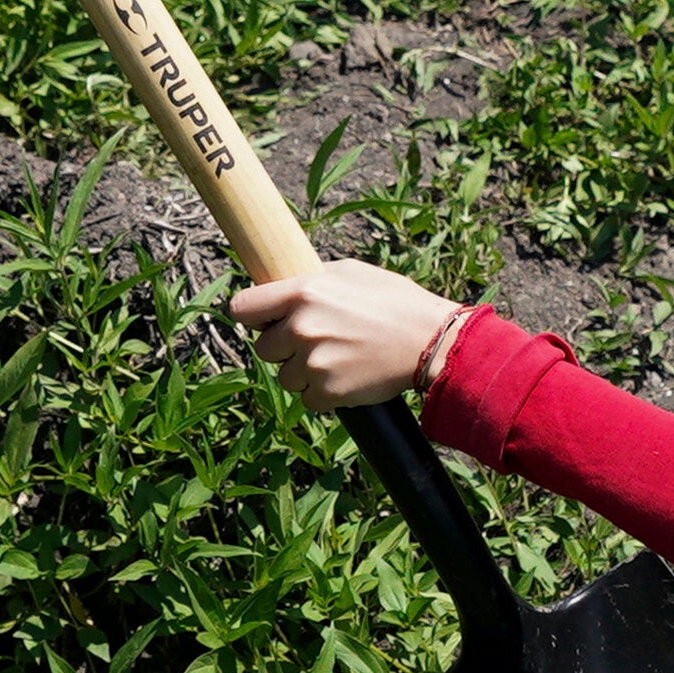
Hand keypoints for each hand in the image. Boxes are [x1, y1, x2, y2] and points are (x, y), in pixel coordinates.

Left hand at [230, 261, 467, 409]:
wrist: (432, 342)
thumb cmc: (395, 302)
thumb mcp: (351, 272)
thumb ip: (311, 279)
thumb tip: (281, 284)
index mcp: (302, 292)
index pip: (241, 307)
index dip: (252, 315)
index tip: (264, 320)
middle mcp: (301, 327)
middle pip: (263, 348)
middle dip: (285, 348)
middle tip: (319, 342)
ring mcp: (313, 363)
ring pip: (285, 377)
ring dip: (304, 373)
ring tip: (339, 359)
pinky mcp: (328, 392)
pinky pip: (307, 399)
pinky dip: (324, 393)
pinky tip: (348, 377)